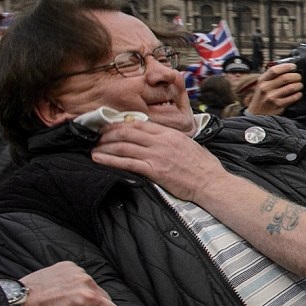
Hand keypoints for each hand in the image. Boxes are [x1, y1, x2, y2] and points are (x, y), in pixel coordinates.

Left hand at [17, 262, 117, 305]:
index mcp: (88, 297)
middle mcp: (85, 280)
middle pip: (103, 297)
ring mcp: (75, 270)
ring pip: (92, 286)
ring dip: (84, 295)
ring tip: (64, 303)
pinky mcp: (66, 265)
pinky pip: (80, 276)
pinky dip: (75, 284)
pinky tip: (61, 292)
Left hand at [92, 120, 228, 201]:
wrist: (210, 182)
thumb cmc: (203, 166)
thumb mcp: (188, 144)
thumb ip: (171, 139)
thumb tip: (159, 138)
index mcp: (169, 133)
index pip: (139, 123)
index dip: (121, 124)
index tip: (110, 127)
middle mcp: (160, 141)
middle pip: (127, 132)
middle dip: (108, 134)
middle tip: (97, 137)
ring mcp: (156, 155)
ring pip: (123, 146)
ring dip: (105, 146)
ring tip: (94, 148)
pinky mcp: (154, 171)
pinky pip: (127, 162)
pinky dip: (110, 160)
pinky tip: (98, 159)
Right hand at [246, 63, 303, 115]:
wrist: (257, 114)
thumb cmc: (261, 98)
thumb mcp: (261, 85)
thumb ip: (271, 77)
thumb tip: (286, 69)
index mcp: (262, 80)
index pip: (274, 70)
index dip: (286, 67)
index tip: (293, 66)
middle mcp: (266, 88)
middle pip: (285, 78)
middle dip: (295, 76)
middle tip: (299, 77)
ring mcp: (272, 97)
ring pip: (291, 87)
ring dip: (298, 85)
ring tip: (299, 85)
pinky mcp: (278, 105)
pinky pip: (292, 98)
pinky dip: (298, 95)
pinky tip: (298, 94)